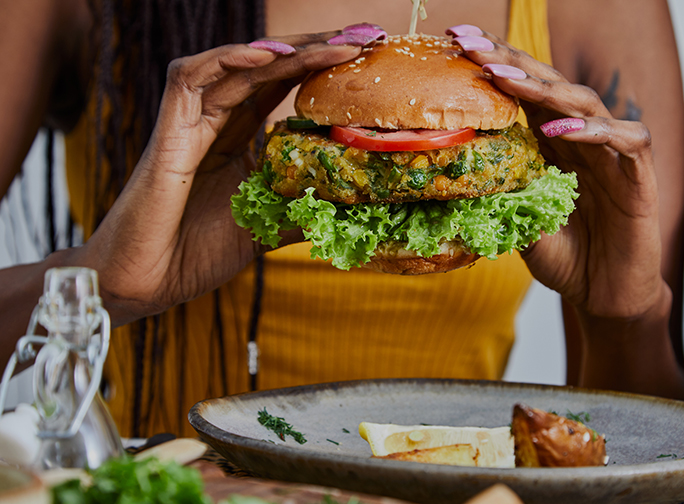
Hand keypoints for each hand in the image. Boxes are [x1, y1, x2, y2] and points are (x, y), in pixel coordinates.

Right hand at [71, 33, 362, 323]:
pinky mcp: (167, 133)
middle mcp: (213, 123)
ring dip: (282, 52)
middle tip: (356, 40)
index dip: (315, 69)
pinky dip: (225, 61)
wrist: (145, 285)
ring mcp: (188, 124)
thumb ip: (303, 212)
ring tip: (328, 44)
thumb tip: (354, 211)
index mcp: (237, 141)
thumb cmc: (195, 256)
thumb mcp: (267, 230)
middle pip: (263, 70)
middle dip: (310, 51)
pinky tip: (264, 56)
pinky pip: (189, 79)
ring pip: (235, 68)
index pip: (279, 89)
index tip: (358, 59)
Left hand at [453, 30, 664, 319]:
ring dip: (545, 90)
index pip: (525, 92)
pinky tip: (560, 130)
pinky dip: (595, 131)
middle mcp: (582, 139)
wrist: (604, 296)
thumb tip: (448, 176)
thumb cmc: (565, 255)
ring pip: (586, 104)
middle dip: (512, 63)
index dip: (496, 65)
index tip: (458, 43)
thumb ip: (497, 194)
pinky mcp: (640, 178)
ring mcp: (612, 154)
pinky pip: (627, 141)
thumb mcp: (518, 220)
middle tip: (474, 47)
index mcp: (552, 143)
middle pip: (552, 86)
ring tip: (506, 79)